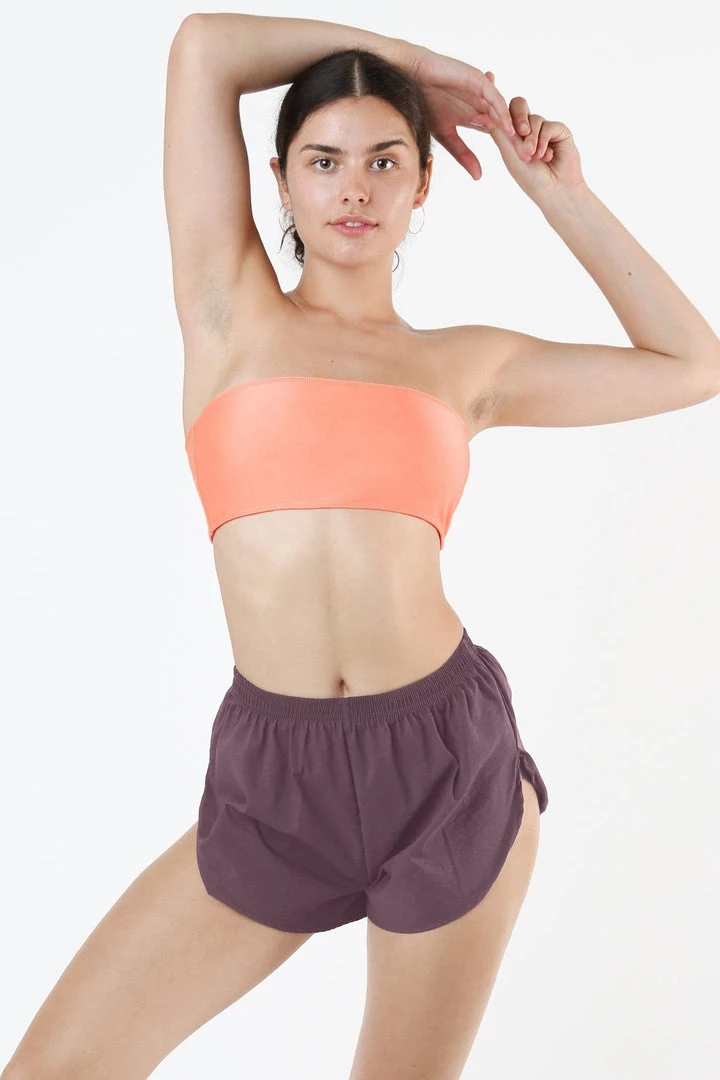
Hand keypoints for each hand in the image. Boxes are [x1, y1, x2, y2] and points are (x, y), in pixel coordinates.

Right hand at [409, 47, 524, 179]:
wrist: (412, 79)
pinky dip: (501, 111)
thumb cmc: (425, 104)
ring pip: (503, 110)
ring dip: (514, 126)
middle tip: (530, 157)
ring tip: (524, 144)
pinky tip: (508, 126)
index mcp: (476, 115)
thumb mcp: (447, 137)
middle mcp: (482, 102)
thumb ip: (464, 155)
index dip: (510, 147)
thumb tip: (479, 177)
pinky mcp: (477, 79)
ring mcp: (481, 90)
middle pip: (505, 122)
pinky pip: (493, 97)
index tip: (522, 165)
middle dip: (518, 139)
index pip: (498, 133)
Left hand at [468, 71, 586, 202]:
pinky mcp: (560, 130)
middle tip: (519, 133)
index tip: (488, 76)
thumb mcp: (509, 153)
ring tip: (532, 156)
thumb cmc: (530, 178)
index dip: (495, 93)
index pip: (502, 110)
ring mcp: (544, 127)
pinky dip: (544, 140)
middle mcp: (528, 128)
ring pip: (533, 118)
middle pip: (518, 105)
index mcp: (511, 134)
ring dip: (531, 139)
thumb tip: (478, 113)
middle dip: (517, 118)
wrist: (555, 191)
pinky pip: (548, 124)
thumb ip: (498, 131)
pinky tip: (546, 156)